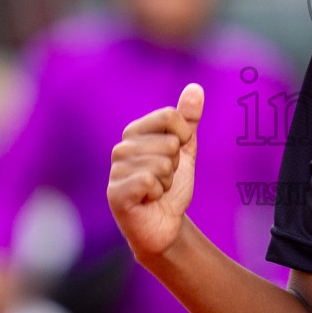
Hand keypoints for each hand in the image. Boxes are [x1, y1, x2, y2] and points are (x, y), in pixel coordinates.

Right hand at [107, 82, 202, 261]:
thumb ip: (189, 119)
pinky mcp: (115, 193)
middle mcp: (121, 148)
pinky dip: (158, 193)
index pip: (170, 116)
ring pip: (162, 164)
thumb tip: (195, 87)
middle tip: (164, 179)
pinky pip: (150, 181)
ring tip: (156, 190)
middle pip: (169, 142)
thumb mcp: (185, 149)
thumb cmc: (171, 187)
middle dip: (175, 165)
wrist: (165, 225)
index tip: (176, 156)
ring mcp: (116, 170)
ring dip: (167, 182)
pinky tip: (148, 200)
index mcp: (135, 132)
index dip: (183, 138)